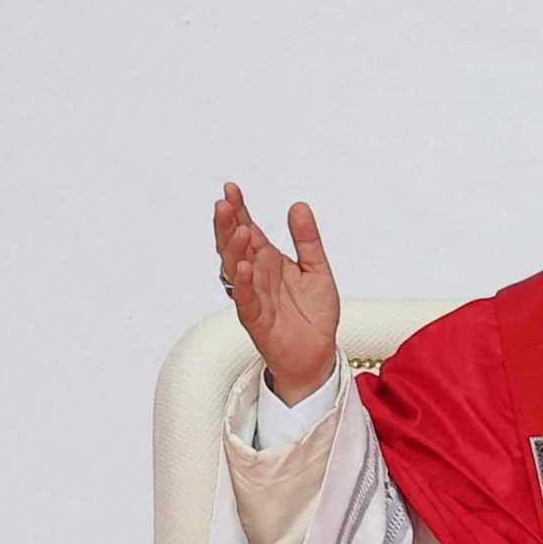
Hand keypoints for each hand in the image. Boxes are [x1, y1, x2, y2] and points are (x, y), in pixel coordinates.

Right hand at [213, 183, 340, 401]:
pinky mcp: (257, 321)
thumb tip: (298, 206)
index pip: (248, 230)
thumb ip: (307, 240)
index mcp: (267, 261)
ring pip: (235, 270)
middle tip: (224, 203)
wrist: (318, 354)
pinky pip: (246, 300)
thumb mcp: (317, 268)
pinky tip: (242, 266)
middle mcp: (256, 276)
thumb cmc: (314, 314)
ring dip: (234, 249)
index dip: (239, 210)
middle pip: (234, 246)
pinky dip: (243, 284)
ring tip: (240, 229)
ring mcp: (254, 297)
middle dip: (227, 224)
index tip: (231, 189)